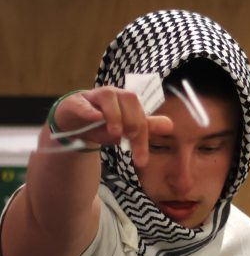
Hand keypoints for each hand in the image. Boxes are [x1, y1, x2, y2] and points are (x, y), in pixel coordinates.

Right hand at [50, 86, 172, 166]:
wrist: (74, 125)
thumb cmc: (103, 126)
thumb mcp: (125, 130)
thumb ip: (146, 127)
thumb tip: (170, 125)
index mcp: (128, 103)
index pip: (142, 115)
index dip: (144, 137)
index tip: (140, 160)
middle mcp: (114, 95)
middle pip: (130, 101)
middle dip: (133, 123)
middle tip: (130, 141)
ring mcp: (94, 96)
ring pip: (109, 96)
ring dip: (115, 114)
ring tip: (116, 133)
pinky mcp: (75, 102)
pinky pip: (83, 103)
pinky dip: (89, 110)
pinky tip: (96, 118)